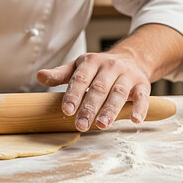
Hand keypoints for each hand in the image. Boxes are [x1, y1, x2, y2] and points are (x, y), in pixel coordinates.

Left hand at [36, 52, 150, 131]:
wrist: (131, 57)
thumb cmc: (99, 68)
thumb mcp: (78, 67)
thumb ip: (60, 75)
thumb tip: (39, 76)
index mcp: (91, 62)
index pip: (81, 79)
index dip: (73, 95)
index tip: (66, 110)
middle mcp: (110, 67)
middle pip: (99, 88)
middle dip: (89, 107)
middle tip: (81, 125)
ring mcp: (127, 75)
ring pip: (118, 93)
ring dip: (110, 110)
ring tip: (102, 125)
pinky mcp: (142, 85)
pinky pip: (142, 97)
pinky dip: (140, 108)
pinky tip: (135, 120)